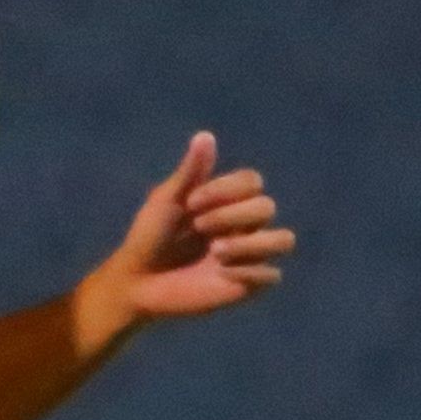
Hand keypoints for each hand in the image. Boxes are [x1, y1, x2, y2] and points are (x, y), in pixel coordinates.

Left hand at [98, 133, 291, 326]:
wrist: (136, 281)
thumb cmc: (148, 237)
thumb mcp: (165, 201)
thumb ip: (189, 173)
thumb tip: (205, 135)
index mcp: (228, 201)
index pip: (253, 181)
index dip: (226, 188)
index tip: (191, 202)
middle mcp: (244, 225)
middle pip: (267, 207)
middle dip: (231, 215)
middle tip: (198, 227)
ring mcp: (249, 255)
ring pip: (284, 240)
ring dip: (252, 243)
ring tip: (216, 252)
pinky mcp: (247, 284)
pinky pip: (272, 275)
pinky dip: (247, 272)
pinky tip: (219, 275)